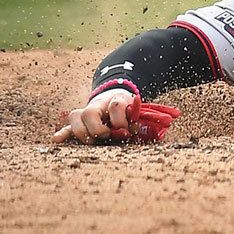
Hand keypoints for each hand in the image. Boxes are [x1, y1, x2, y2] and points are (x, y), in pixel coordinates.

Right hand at [53, 90, 181, 144]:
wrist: (117, 93)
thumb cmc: (132, 108)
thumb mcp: (142, 109)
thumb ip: (154, 115)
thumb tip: (177, 116)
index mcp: (118, 100)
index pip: (116, 105)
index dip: (121, 118)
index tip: (128, 129)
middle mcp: (100, 106)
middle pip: (89, 113)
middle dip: (97, 128)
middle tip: (107, 136)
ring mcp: (87, 113)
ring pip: (76, 117)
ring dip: (81, 131)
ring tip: (92, 140)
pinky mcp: (80, 122)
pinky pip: (68, 127)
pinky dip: (64, 133)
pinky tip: (57, 140)